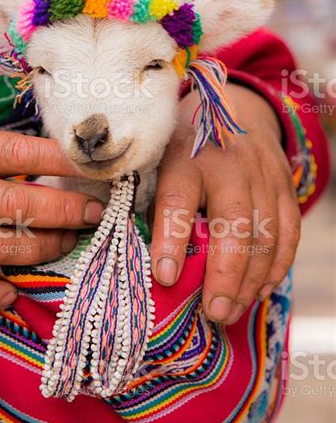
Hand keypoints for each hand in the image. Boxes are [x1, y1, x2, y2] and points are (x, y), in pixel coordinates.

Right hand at [0, 112, 102, 314]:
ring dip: (44, 249)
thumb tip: (21, 156)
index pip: (19, 154)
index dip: (62, 161)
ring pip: (0, 249)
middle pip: (20, 204)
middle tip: (96, 212)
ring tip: (69, 242)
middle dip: (67, 209)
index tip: (91, 166)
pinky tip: (10, 294)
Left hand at [151, 84, 299, 324]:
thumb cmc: (184, 146)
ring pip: (265, 233)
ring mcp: (262, 174)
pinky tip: (259, 291)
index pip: (177, 198)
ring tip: (230, 311)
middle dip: (224, 274)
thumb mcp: (157, 159)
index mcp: (184, 155)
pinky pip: (289, 232)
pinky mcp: (285, 185)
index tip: (165, 278)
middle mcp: (228, 163)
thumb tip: (133, 250)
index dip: (171, 239)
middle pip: (233, 222)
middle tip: (212, 312)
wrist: (236, 110)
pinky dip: (277, 266)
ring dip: (250, 280)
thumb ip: (147, 199)